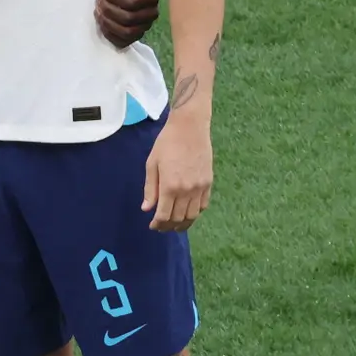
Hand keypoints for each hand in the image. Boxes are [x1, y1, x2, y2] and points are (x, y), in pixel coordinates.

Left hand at [93, 0, 160, 47]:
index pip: (132, 3)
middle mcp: (152, 15)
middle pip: (128, 19)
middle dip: (108, 9)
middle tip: (98, 1)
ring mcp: (144, 27)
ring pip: (126, 33)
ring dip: (107, 23)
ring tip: (97, 11)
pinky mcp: (135, 37)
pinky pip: (122, 42)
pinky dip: (109, 34)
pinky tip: (101, 22)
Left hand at [144, 109, 213, 230]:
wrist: (190, 128)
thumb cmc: (166, 143)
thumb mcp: (152, 164)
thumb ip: (150, 188)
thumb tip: (146, 209)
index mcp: (169, 186)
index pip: (164, 215)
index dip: (158, 224)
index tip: (153, 226)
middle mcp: (186, 190)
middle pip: (178, 218)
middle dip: (169, 226)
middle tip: (162, 227)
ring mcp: (200, 187)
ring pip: (192, 215)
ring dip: (183, 223)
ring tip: (175, 224)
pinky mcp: (209, 183)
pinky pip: (203, 205)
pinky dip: (195, 213)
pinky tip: (187, 212)